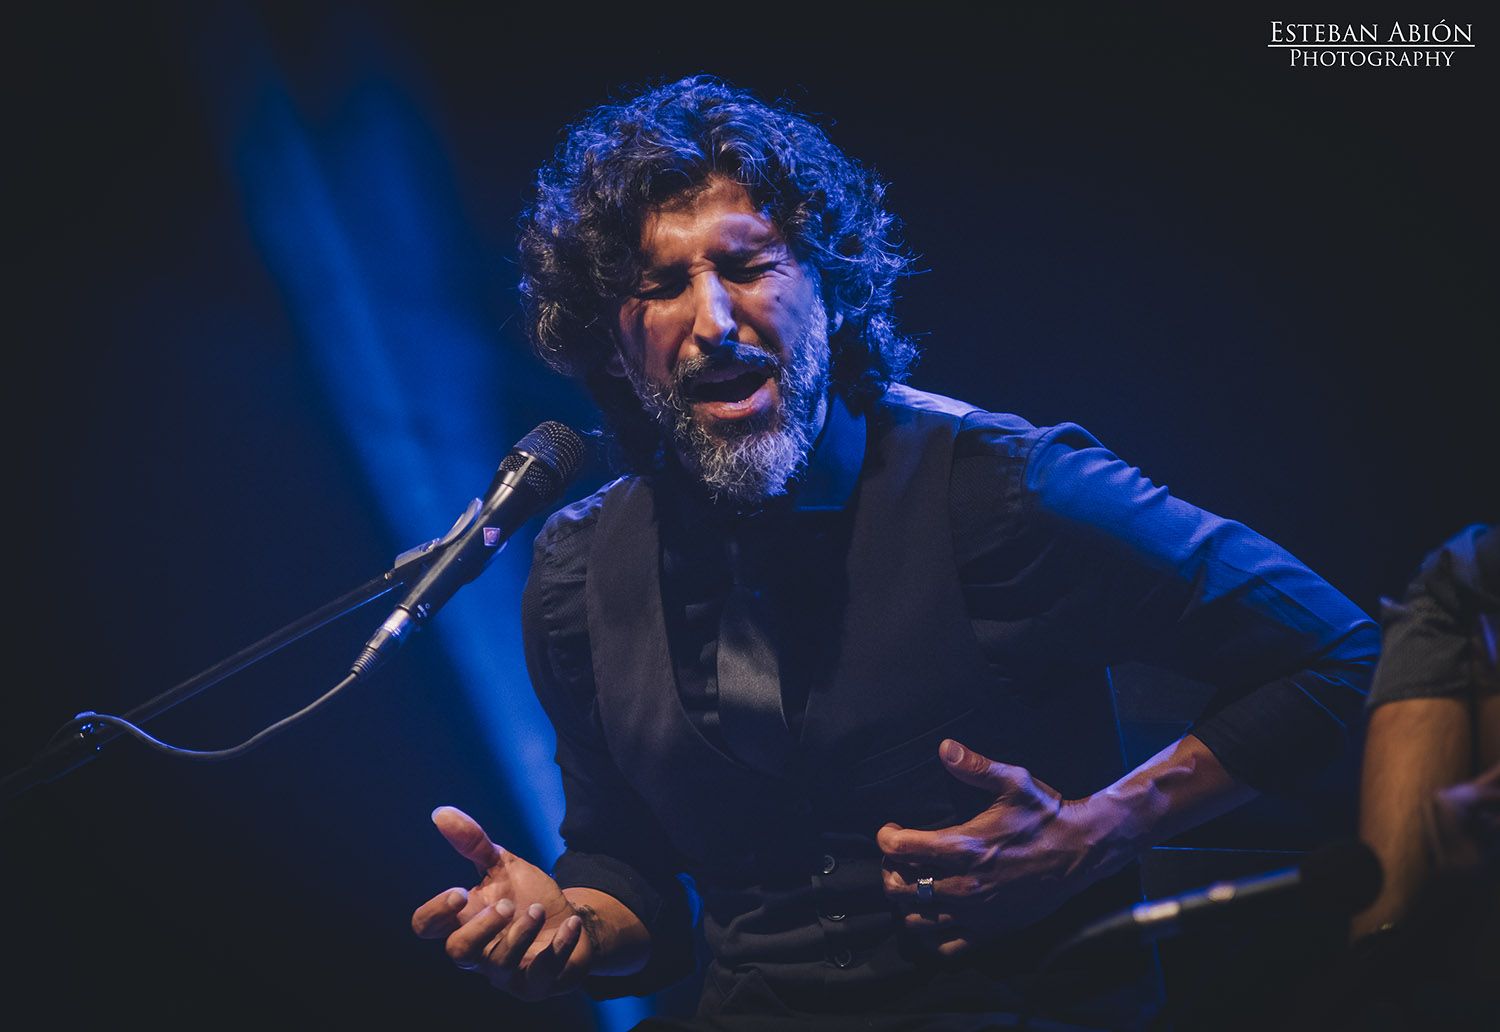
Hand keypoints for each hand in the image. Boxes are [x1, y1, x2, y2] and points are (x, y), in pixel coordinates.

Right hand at [411, 805, 591, 998]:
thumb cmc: (526, 896)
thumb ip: (472, 842)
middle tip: (504, 904)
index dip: (434, 914)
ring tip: (537, 909)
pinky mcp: (536, 984)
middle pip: (458, 953)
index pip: (426, 927)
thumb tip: (441, 812)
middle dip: (480, 928)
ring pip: (500, 966)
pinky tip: (569, 923)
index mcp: (463, 921)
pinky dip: (558, 947)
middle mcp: (479, 952)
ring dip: (520, 934)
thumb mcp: (502, 865)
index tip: (459, 892)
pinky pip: (542, 974)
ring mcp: (507, 973)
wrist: (569, 920)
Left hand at [878, 739, 1099, 955]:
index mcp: (964, 846)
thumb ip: (975, 766)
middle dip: (890, 871)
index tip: (890, 829)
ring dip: (906, 903)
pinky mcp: (990, 931)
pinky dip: (929, 936)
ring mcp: (976, 913)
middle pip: (899, 888)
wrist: (1082, 851)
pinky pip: (945, 947)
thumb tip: (945, 748)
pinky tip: (932, 916)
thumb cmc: (1046, 814)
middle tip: (898, 858)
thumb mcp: (1014, 781)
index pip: (901, 848)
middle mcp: (964, 884)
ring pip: (917, 920)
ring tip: (914, 885)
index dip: (886, 837)